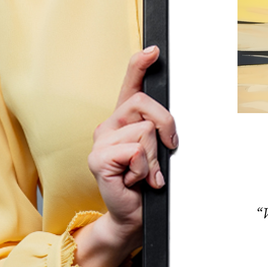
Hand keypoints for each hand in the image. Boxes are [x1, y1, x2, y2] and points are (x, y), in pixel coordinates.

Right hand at [73, 46, 177, 266]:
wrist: (133, 215)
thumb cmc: (146, 183)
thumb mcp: (158, 151)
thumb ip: (159, 131)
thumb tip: (169, 123)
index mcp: (124, 120)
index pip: (130, 84)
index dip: (140, 64)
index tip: (154, 50)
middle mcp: (109, 125)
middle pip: (145, 104)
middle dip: (166, 126)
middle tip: (167, 149)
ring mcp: (100, 141)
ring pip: (145, 131)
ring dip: (154, 157)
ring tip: (145, 173)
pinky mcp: (98, 159)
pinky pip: (135, 151)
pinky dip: (144, 169)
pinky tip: (135, 180)